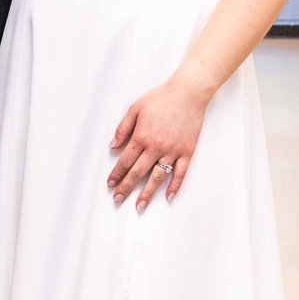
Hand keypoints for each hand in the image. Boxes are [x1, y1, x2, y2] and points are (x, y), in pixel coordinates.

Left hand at [108, 77, 207, 210]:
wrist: (188, 93)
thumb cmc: (161, 98)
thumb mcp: (136, 108)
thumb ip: (123, 128)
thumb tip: (113, 146)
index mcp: (141, 136)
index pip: (125, 160)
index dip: (116, 174)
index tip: (110, 184)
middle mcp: (156, 147)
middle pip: (138, 172)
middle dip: (126, 187)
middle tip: (118, 199)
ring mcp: (172, 151)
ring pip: (157, 177)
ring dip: (147, 193)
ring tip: (139, 206)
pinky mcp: (187, 152)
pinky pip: (180, 173)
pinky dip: (174, 186)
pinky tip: (168, 197)